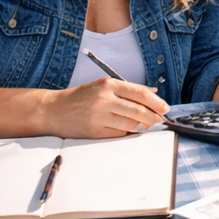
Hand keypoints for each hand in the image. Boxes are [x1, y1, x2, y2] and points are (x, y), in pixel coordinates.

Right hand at [41, 79, 168, 137]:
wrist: (54, 110)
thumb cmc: (81, 97)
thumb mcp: (103, 85)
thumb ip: (128, 89)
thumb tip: (153, 92)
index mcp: (109, 85)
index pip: (141, 93)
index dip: (157, 102)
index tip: (165, 108)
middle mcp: (104, 99)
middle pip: (138, 111)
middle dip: (153, 117)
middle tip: (160, 120)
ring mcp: (99, 116)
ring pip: (131, 124)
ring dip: (141, 126)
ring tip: (144, 124)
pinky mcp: (95, 131)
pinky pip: (119, 134)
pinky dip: (126, 132)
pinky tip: (124, 128)